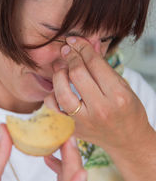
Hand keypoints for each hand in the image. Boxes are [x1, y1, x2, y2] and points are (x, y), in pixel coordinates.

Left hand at [46, 36, 152, 155]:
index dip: (82, 48)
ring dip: (58, 74)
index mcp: (117, 95)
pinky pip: (54, 109)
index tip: (75, 41)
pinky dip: (52, 96)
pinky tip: (58, 89)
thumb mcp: (123, 85)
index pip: (94, 64)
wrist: (127, 139)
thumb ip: (104, 65)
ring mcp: (85, 121)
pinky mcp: (74, 129)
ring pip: (62, 92)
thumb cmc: (128, 111)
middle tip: (67, 51)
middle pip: (77, 74)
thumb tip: (90, 43)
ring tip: (61, 67)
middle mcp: (100, 109)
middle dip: (70, 57)